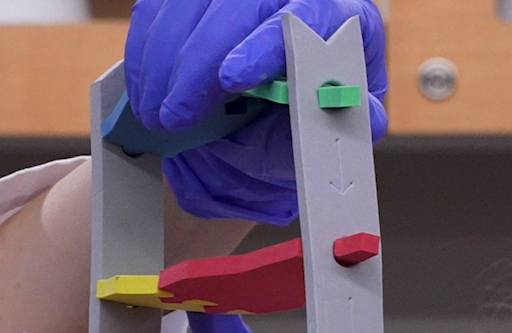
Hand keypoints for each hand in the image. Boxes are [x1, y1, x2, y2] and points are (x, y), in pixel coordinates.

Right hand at [125, 0, 388, 223]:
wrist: (257, 125)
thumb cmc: (296, 129)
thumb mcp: (315, 140)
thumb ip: (331, 129)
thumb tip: (366, 118)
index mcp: (342, 22)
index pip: (307, 16)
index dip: (264, 46)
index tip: (230, 80)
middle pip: (240, 5)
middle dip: (198, 63)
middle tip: (175, 116)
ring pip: (193, 2)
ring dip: (164, 59)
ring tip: (155, 114)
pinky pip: (161, 4)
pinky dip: (146, 49)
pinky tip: (145, 89)